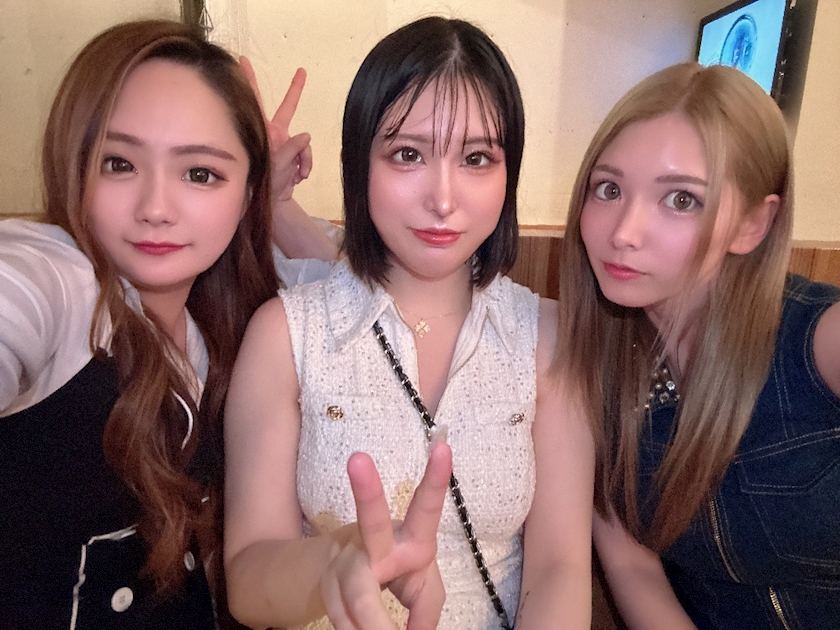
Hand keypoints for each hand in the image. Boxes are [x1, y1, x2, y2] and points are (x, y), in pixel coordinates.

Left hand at [239, 56, 311, 201]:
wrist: (272, 202)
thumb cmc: (264, 183)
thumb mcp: (277, 166)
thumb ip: (292, 149)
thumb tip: (306, 134)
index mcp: (263, 132)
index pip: (254, 101)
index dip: (249, 80)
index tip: (243, 60)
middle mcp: (275, 133)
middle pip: (287, 108)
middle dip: (295, 90)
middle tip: (301, 71)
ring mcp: (286, 143)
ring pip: (304, 140)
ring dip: (304, 158)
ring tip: (297, 175)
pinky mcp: (296, 153)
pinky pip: (307, 152)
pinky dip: (306, 166)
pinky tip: (300, 177)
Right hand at [321, 441, 452, 629]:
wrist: (345, 571)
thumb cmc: (401, 572)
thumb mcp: (424, 589)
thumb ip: (427, 612)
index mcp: (413, 536)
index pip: (427, 506)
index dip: (436, 479)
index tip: (444, 446)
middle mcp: (376, 540)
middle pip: (373, 519)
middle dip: (366, 489)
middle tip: (359, 459)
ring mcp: (347, 559)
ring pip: (357, 595)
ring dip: (371, 625)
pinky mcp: (327, 582)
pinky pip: (343, 618)